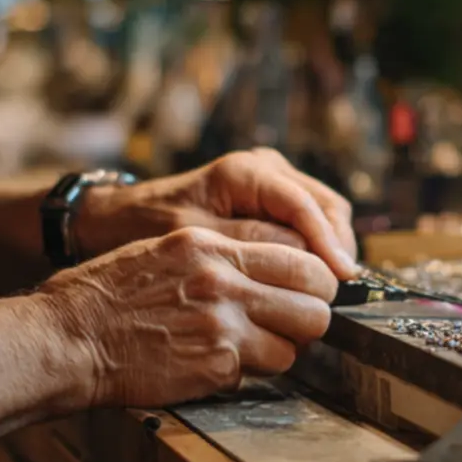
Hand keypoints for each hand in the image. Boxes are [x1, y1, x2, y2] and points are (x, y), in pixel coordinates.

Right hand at [36, 227, 338, 408]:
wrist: (66, 338)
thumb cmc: (108, 295)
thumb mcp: (166, 252)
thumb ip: (222, 257)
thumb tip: (273, 269)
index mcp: (212, 246)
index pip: (302, 258)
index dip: (315, 281)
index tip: (307, 292)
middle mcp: (223, 281)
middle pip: (314, 302)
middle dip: (310, 316)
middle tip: (293, 324)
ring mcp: (221, 326)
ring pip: (296, 344)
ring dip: (282, 349)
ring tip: (253, 347)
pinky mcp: (214, 367)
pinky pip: (261, 373)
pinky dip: (249, 373)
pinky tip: (220, 364)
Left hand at [76, 149, 358, 278]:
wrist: (120, 219)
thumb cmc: (149, 226)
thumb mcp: (195, 238)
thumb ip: (248, 242)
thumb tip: (304, 256)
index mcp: (246, 172)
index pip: (305, 204)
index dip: (328, 242)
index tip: (341, 276)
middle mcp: (266, 169)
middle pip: (326, 206)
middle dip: (337, 247)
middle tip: (336, 292)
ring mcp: (273, 183)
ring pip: (324, 214)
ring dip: (330, 250)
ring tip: (327, 291)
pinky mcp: (272, 202)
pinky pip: (309, 224)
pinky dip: (316, 250)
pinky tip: (311, 280)